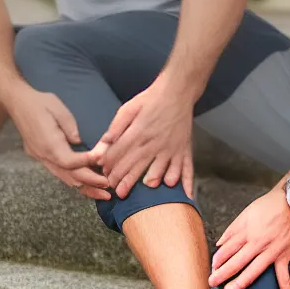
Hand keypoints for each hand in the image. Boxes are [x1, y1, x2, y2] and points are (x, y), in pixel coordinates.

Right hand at [8, 88, 110, 200]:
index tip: (103, 161)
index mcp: (48, 144)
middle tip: (109, 187)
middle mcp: (44, 155)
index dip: (87, 163)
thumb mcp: (58, 108)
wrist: (18, 103)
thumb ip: (70, 127)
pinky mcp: (42, 158)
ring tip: (101, 193)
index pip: (70, 161)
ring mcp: (42, 158)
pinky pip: (60, 173)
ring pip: (64, 179)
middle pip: (69, 176)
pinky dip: (74, 180)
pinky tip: (86, 184)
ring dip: (84, 187)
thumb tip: (80, 142)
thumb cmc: (40, 102)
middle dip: (90, 183)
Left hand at [98, 79, 195, 199]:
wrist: (177, 91)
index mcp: (138, 132)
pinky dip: (186, 183)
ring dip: (148, 183)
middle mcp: (153, 143)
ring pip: (158, 171)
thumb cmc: (151, 99)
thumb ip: (116, 127)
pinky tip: (185, 197)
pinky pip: (185, 169)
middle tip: (115, 191)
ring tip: (139, 195)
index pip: (120, 154)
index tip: (104, 174)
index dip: (110, 165)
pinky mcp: (182, 150)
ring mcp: (170, 148)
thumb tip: (103, 143)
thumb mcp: (129, 108)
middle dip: (123, 180)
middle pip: (135, 166)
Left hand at [209, 187, 289, 288]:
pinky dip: (284, 284)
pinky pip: (283, 272)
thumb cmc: (269, 207)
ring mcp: (271, 250)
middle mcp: (257, 243)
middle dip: (221, 274)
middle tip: (212, 283)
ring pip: (254, 270)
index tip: (212, 267)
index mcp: (246, 232)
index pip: (227, 250)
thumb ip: (231, 230)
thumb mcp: (245, 214)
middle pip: (236, 262)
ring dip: (240, 282)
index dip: (217, 260)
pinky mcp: (285, 254)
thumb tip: (219, 244)